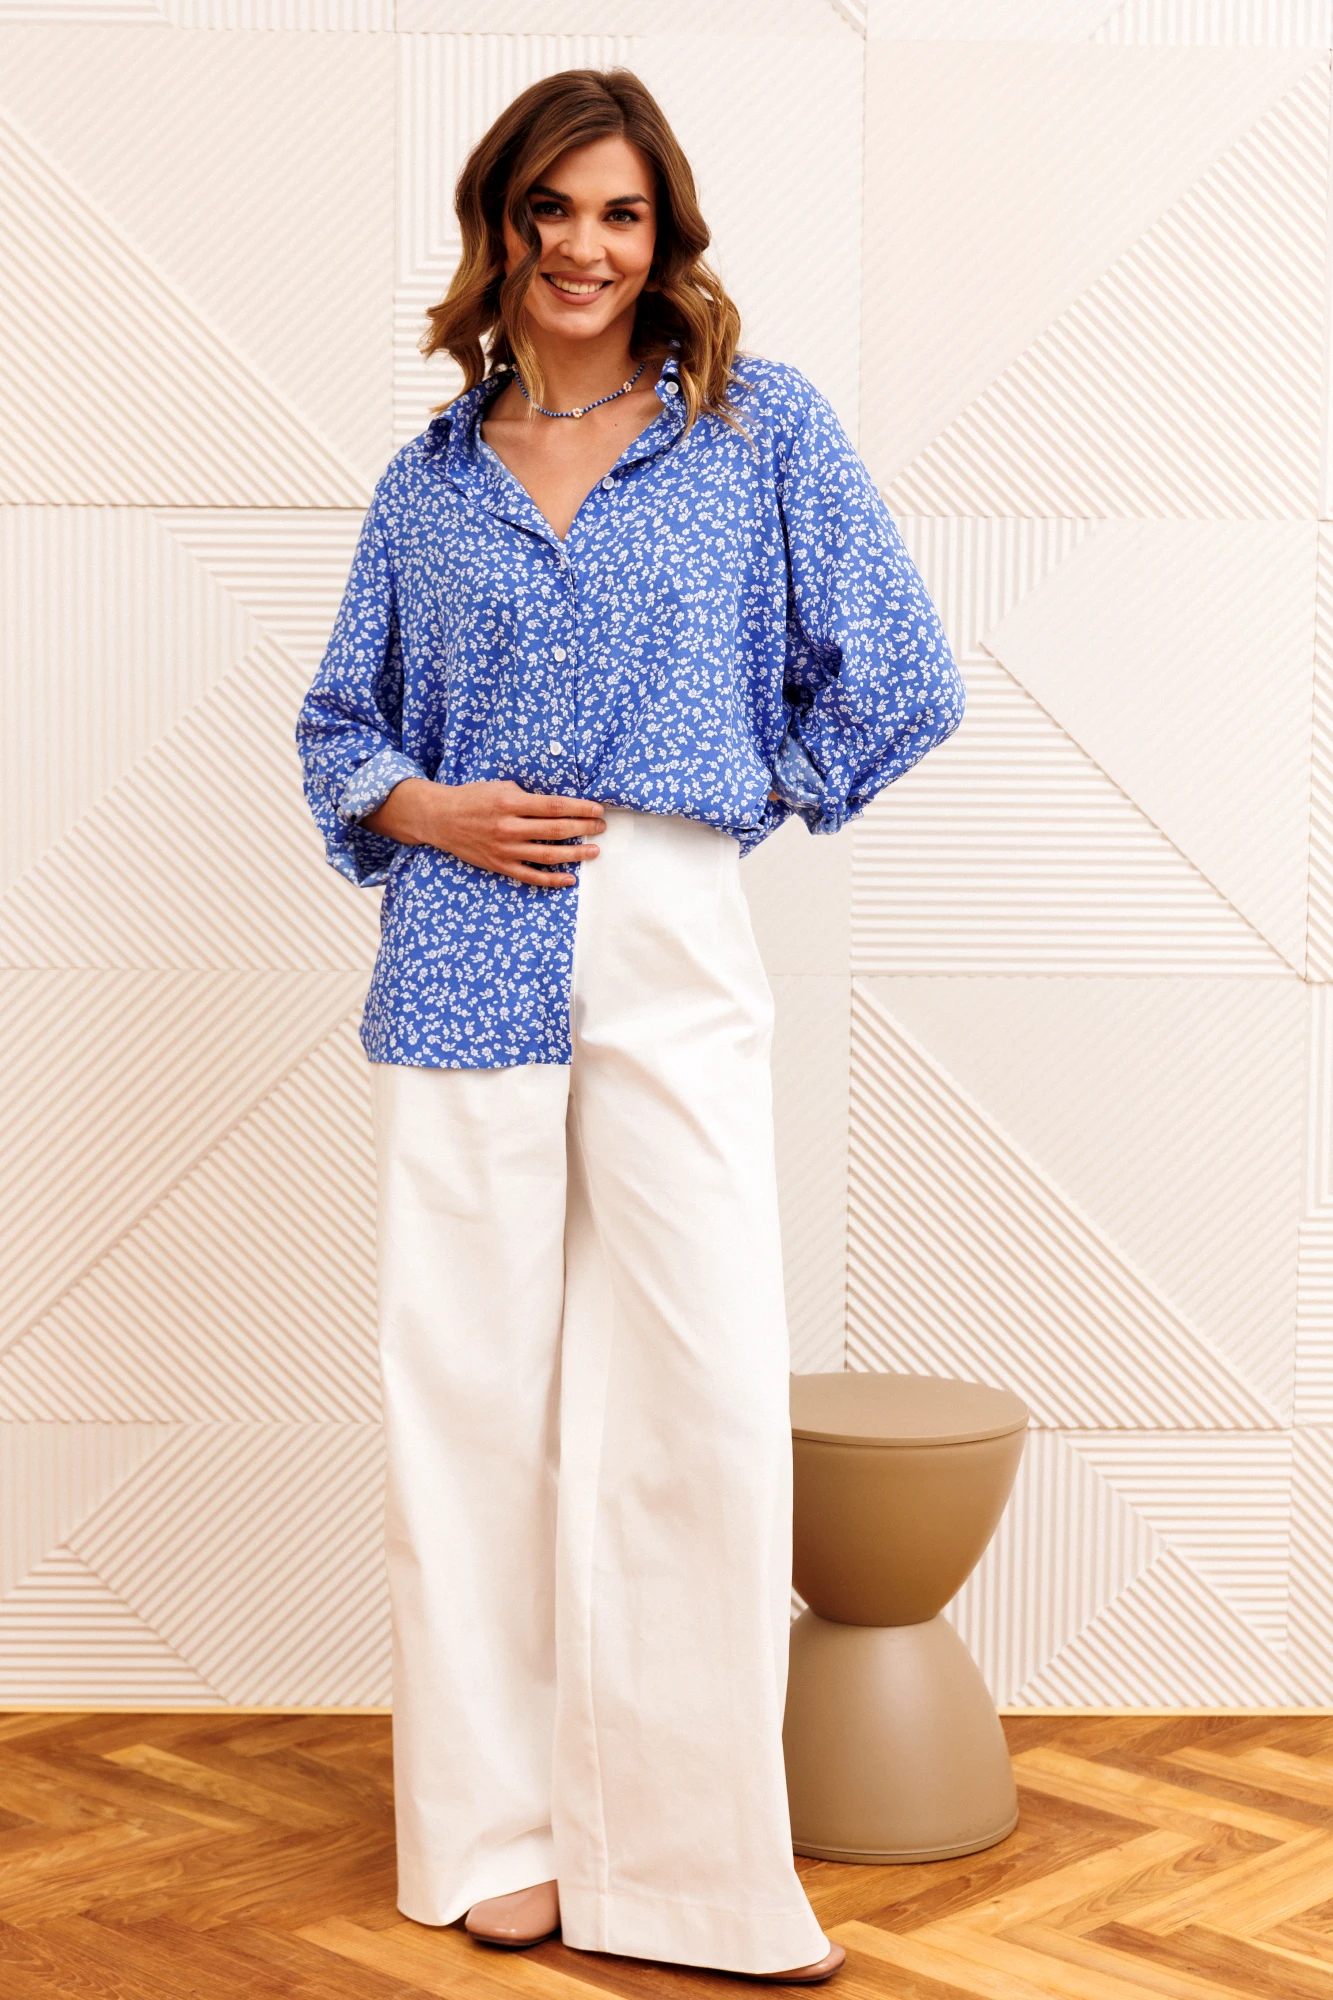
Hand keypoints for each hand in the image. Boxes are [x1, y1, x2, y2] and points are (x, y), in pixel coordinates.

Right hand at [361, 777, 604, 887]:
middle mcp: (509, 827)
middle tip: (602, 827)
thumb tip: (559, 803)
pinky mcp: (500, 865)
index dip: (580, 808)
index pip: (554, 806)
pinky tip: (570, 879)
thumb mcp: (500, 786)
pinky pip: (530, 876)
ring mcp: (504, 849)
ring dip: (575, 854)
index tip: (597, 809)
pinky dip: (552, 880)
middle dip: (584, 829)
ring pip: (548, 855)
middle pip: (556, 830)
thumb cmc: (473, 798)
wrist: (440, 818)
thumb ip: (528, 795)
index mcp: (510, 802)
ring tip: (594, 851)